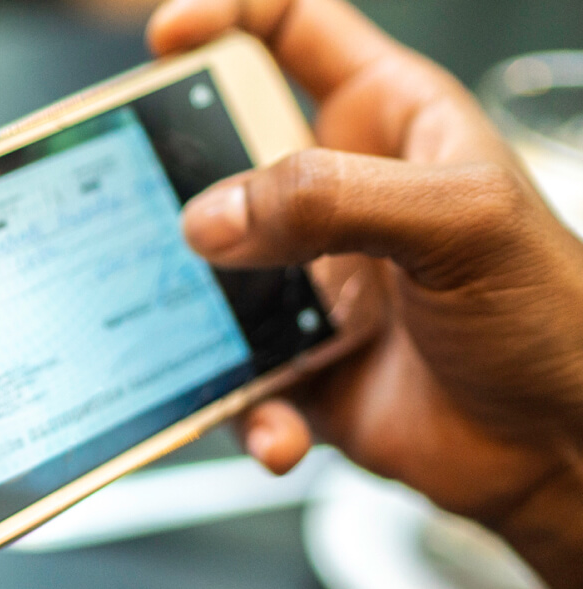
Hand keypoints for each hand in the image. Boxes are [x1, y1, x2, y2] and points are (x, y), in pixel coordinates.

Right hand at [150, 0, 582, 588]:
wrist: (567, 449)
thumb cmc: (559, 318)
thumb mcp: (463, 222)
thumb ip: (334, 198)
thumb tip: (215, 213)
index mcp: (387, 121)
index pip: (292, 31)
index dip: (225, 17)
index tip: (167, 40)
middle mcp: (338, 196)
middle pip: (219, 150)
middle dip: (172, 173)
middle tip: (144, 197)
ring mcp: (312, 281)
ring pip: (206, 272)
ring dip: (194, 309)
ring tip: (208, 333)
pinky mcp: (298, 363)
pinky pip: (235, 376)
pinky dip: (244, 408)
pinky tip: (278, 426)